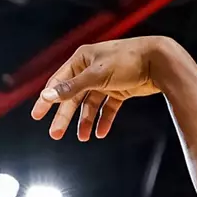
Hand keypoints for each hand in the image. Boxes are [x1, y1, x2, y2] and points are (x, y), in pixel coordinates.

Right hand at [30, 36, 173, 140]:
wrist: (160, 61)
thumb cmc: (127, 60)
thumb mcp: (96, 74)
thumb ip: (71, 87)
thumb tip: (46, 95)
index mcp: (82, 59)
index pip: (58, 82)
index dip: (47, 99)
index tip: (37, 115)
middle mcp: (92, 69)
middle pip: (73, 96)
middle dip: (65, 116)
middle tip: (55, 134)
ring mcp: (106, 80)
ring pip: (91, 104)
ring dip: (85, 121)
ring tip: (82, 137)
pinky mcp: (120, 89)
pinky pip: (108, 107)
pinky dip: (104, 119)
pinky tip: (101, 132)